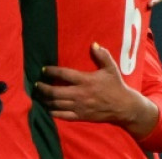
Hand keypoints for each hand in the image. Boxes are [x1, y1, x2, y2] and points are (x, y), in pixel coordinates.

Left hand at [35, 43, 156, 137]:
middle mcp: (80, 94)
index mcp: (86, 81)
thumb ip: (102, 56)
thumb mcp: (111, 69)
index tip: (43, 70)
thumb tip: (94, 44)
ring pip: (56, 104)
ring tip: (38, 95)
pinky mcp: (81, 116)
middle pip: (55, 92)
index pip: (64, 74)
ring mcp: (80, 107)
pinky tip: (47, 108)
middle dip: (43, 88)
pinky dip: (52, 112)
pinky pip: (63, 116)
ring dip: (45, 99)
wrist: (125, 108)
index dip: (51, 71)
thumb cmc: (116, 86)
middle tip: (36, 84)